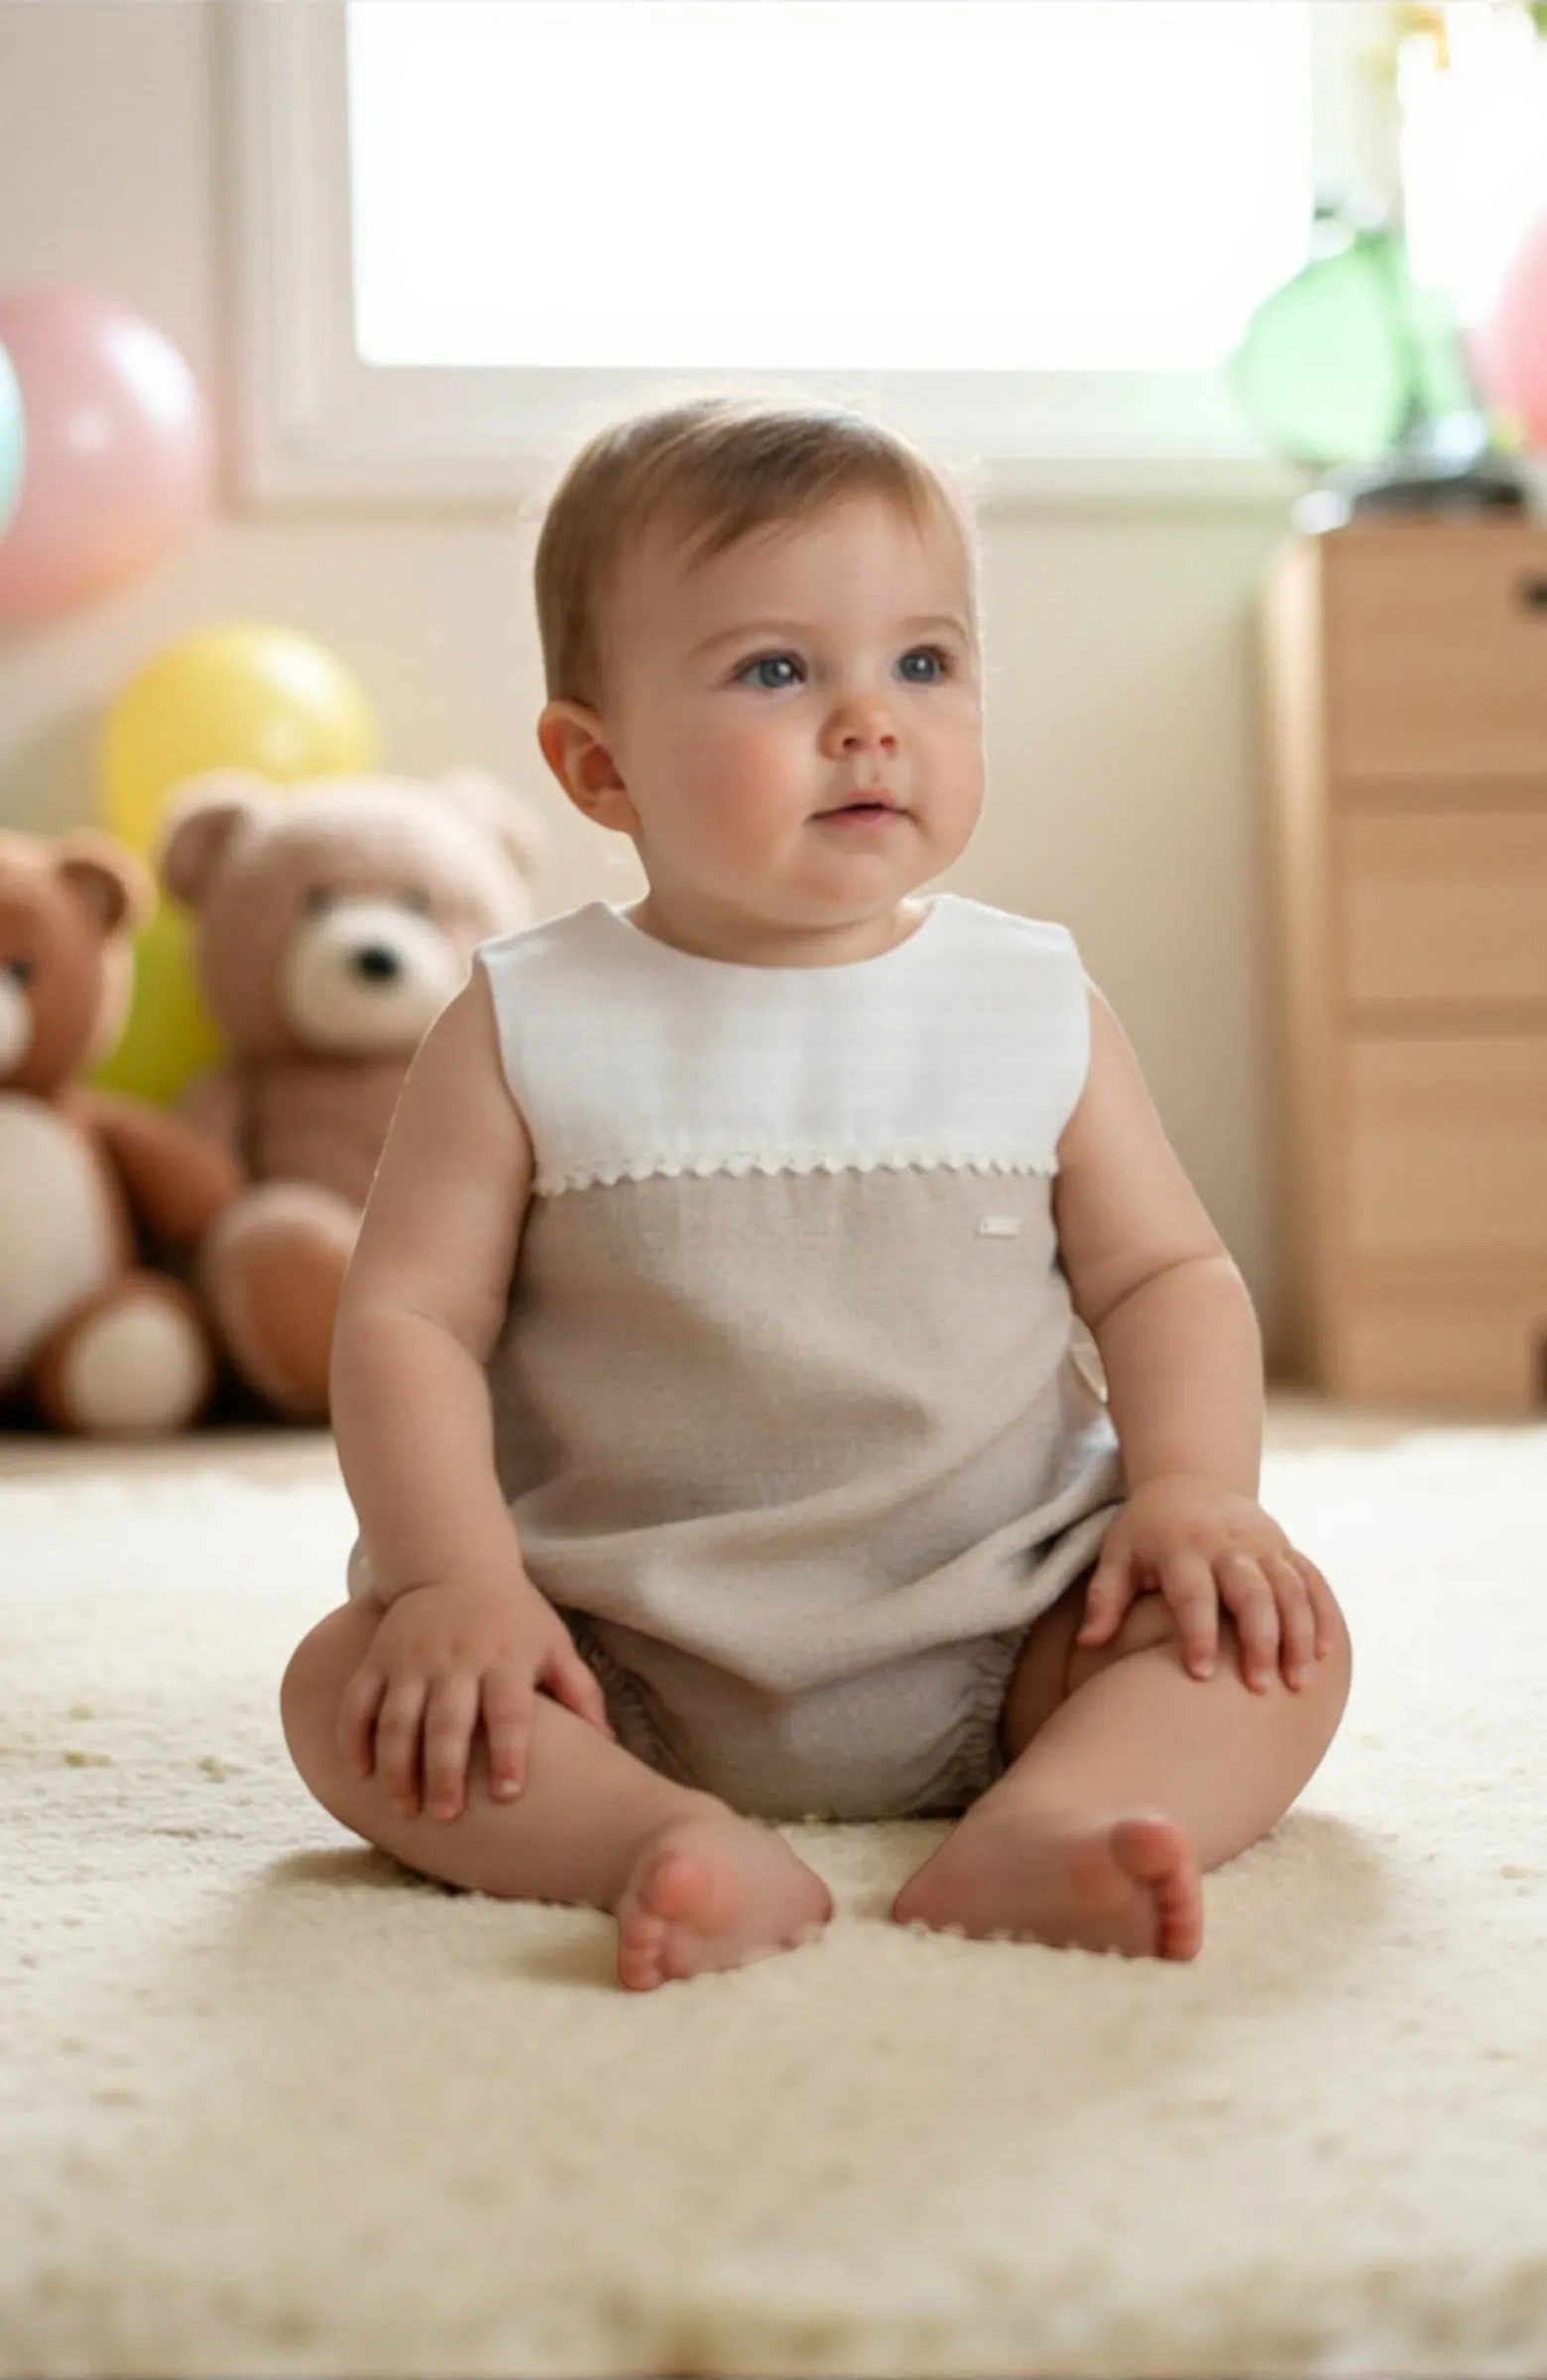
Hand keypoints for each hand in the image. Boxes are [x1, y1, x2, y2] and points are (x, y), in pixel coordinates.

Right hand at [338, 1575, 614, 1820]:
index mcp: (506, 1658)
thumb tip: (608, 1744)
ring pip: (398, 1719)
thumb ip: (581, 1692)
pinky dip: (355, 1738)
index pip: (509, 1710)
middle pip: (448, 1721)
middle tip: (446, 1816)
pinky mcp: (377, 1659)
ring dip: (398, 1767)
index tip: (507, 1794)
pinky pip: (359, 1702)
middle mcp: (456, 1659)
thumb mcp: (554, 1644)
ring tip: (405, 1808)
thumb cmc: (514, 1617)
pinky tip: (361, 1772)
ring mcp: (411, 1659)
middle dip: (444, 1771)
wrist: (455, 1564)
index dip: (509, 1751)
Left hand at [1074, 1474, 1336, 1692]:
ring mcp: (1262, 1545)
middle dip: (1259, 1640)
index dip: (1197, 1632)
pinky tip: (1326, 1656)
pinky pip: (1311, 1581)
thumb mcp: (1118, 1554)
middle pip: (1252, 1592)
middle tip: (1260, 1688)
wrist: (1190, 1480)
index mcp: (1182, 1547)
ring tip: (1297, 1683)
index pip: (1193, 1593)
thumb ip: (1105, 1597)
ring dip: (1299, 1635)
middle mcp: (1227, 1545)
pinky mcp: (1285, 1548)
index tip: (1200, 1675)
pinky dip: (1322, 1616)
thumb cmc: (1147, 1531)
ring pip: (1290, 1590)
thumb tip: (1087, 1643)